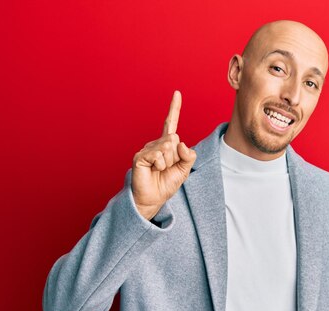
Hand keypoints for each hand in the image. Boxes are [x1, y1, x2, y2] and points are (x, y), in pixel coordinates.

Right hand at [131, 91, 196, 219]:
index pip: (172, 123)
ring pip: (167, 147)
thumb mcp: (184, 170)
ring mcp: (147, 149)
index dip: (174, 108)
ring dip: (168, 163)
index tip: (177, 93)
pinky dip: (160, 165)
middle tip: (167, 168)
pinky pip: (158, 155)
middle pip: (175, 139)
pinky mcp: (140, 156)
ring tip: (159, 170)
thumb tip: (181, 143)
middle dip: (176, 157)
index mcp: (167, 144)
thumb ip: (189, 156)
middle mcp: (157, 143)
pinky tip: (153, 170)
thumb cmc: (166, 183)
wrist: (153, 198)